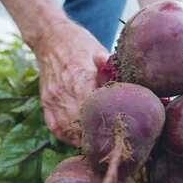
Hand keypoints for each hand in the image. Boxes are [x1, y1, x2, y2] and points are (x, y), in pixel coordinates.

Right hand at [33, 22, 108, 146]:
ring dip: (82, 140)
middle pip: (82, 127)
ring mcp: (53, 100)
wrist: (50, 37)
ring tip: (98, 144)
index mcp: (82, 80)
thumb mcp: (100, 52)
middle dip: (97, 136)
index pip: (96, 113)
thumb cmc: (80, 44)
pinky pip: (56, 129)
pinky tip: (80, 138)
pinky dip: (68, 136)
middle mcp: (65, 93)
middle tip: (112, 142)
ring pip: (68, 132)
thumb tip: (136, 86)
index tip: (119, 132)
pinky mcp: (46, 103)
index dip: (108, 125)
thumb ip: (113, 72)